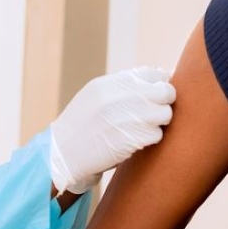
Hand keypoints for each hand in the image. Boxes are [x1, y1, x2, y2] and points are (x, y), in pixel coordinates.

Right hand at [48, 67, 175, 193]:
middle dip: (164, 102)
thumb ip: (123, 85)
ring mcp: (127, 118)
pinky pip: (157, 134)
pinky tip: (134, 141)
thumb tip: (162, 75)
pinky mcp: (132, 139)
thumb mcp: (95, 96)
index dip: (158, 84)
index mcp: (110, 83)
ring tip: (141, 128)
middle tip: (154, 112)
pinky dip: (150, 139)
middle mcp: (119, 97)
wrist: (63, 155)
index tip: (155, 94)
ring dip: (158, 122)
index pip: (151, 73)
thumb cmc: (82, 125)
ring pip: (165, 114)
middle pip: (164, 92)